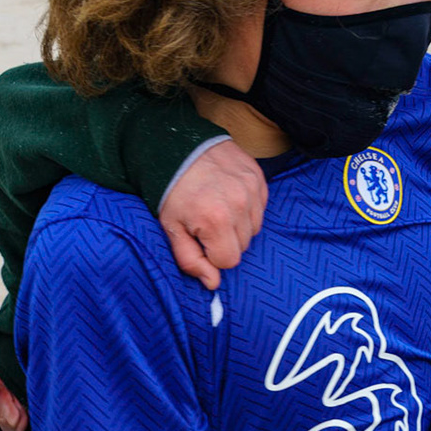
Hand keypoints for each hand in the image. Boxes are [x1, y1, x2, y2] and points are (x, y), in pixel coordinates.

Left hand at [159, 139, 267, 290]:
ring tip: (217, 207)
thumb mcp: (171, 228)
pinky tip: (228, 196)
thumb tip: (212, 283)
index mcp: (215, 220)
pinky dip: (247, 207)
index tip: (200, 238)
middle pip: (243, 245)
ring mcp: (251, 188)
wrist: (177, 146)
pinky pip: (260, 207)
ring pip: (254, 228)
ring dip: (238, 224)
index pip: (229, 260)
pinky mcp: (258, 177)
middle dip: (225, 240)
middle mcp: (239, 204)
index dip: (213, 254)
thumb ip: (191, 259)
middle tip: (205, 221)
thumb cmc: (170, 190)